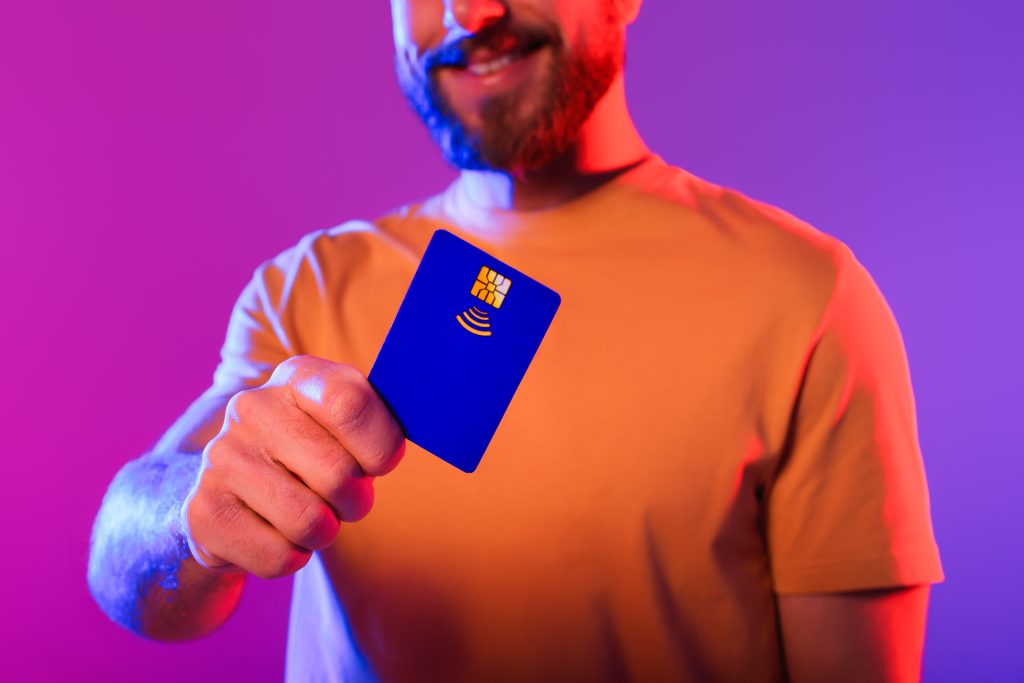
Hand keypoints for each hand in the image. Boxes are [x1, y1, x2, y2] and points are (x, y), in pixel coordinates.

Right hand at [180, 355, 405, 578]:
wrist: (230, 495)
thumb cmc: (310, 457)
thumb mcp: (345, 427)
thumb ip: (381, 421)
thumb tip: (435, 417)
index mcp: (297, 377)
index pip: (350, 403)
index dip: (379, 447)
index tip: (380, 463)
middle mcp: (252, 407)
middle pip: (338, 474)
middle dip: (355, 501)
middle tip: (343, 499)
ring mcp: (221, 457)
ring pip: (310, 522)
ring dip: (323, 532)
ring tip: (308, 514)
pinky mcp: (203, 511)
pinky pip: (280, 556)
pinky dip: (291, 557)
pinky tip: (274, 532)